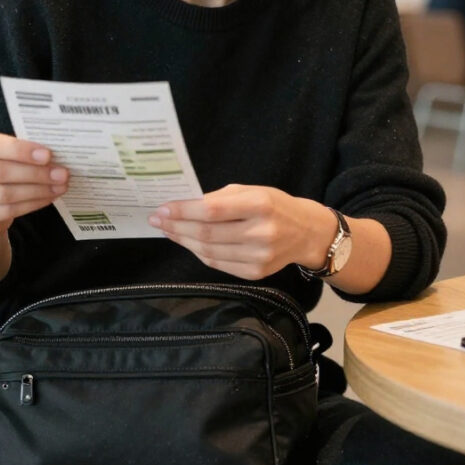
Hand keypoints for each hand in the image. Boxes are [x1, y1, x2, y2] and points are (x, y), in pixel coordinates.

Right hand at [0, 131, 68, 233]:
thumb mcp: (5, 152)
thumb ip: (22, 149)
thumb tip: (53, 155)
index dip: (20, 150)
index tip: (48, 155)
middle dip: (35, 173)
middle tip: (61, 173)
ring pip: (4, 194)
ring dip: (37, 190)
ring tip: (59, 186)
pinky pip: (6, 211)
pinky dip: (32, 204)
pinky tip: (48, 198)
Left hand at [148, 183, 332, 280]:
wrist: (307, 233)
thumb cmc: (275, 206)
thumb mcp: (252, 191)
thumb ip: (219, 198)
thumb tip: (183, 205)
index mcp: (260, 205)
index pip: (212, 211)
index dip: (183, 211)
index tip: (162, 208)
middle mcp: (261, 233)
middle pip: (207, 233)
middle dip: (177, 226)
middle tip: (157, 220)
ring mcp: (259, 257)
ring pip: (209, 251)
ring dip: (184, 240)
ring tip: (169, 230)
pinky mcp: (256, 273)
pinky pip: (218, 264)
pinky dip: (199, 253)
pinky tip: (189, 242)